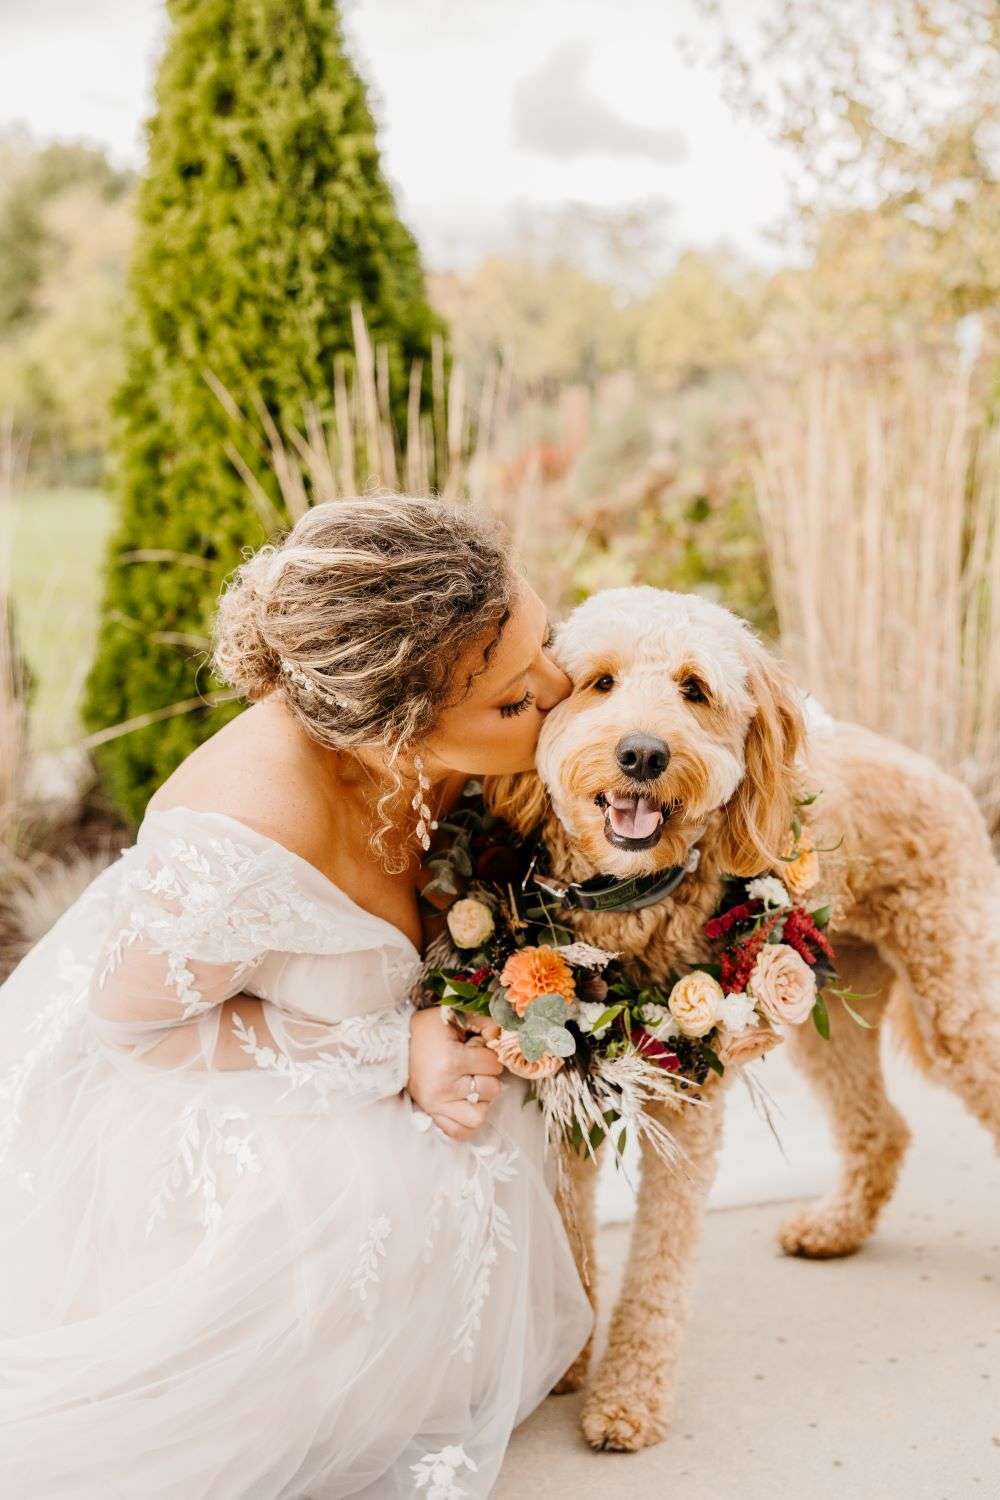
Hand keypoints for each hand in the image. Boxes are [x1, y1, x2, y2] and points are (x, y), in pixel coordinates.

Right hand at [407, 1008, 503, 1141]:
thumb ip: (482, 1021)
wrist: (396, 1045)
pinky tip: (466, 1106)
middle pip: (491, 1090)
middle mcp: (445, 1086)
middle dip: (488, 1077)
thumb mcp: (452, 1016)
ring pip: (479, 1115)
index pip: (493, 1064)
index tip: (477, 1050)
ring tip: (472, 1087)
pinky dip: (467, 1123)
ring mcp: (437, 1104)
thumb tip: (501, 1033)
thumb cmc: (427, 1030)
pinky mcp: (432, 1114)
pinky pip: (459, 1132)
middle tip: (475, 1068)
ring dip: (481, 1101)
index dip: (491, 1055)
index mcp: (451, 1060)